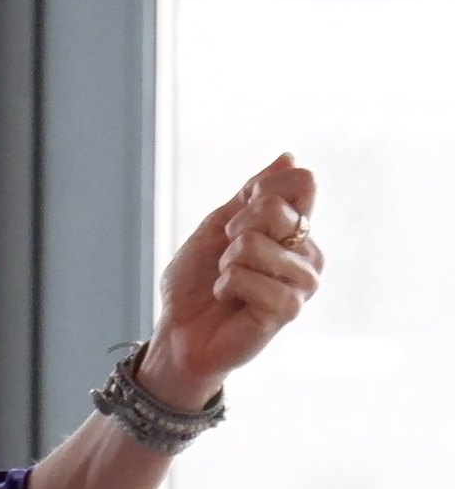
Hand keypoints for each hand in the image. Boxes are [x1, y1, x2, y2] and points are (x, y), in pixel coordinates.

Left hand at [137, 153, 322, 410]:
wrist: (180, 331)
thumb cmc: (197, 282)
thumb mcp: (217, 227)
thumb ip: (252, 194)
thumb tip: (290, 157)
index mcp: (296, 229)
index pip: (302, 182)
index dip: (260, 191)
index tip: (236, 219)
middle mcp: (309, 252)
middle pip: (276, 208)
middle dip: (235, 230)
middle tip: (227, 258)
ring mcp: (303, 281)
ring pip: (256, 244)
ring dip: (227, 264)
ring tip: (229, 284)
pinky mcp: (289, 309)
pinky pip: (247, 278)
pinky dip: (226, 287)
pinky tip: (232, 302)